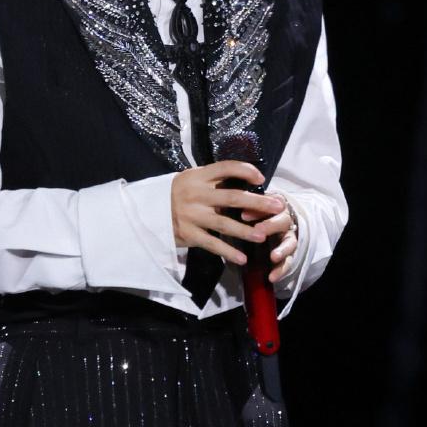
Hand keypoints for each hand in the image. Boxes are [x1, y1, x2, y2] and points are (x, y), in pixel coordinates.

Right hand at [171, 160, 287, 266]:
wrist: (149, 209)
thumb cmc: (178, 192)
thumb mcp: (192, 179)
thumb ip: (214, 180)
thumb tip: (245, 181)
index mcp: (199, 176)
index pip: (226, 167)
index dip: (245, 170)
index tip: (260, 177)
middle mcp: (197, 194)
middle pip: (233, 197)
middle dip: (258, 202)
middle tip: (277, 206)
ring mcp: (193, 215)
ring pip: (225, 224)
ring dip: (246, 231)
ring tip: (263, 235)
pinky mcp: (189, 233)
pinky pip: (212, 243)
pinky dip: (228, 252)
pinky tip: (242, 258)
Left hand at [248, 193, 298, 282]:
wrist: (274, 224)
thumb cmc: (258, 213)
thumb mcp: (250, 208)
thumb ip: (242, 208)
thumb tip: (222, 207)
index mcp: (276, 206)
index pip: (270, 204)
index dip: (258, 209)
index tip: (243, 215)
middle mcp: (286, 221)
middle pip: (283, 221)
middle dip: (270, 225)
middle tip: (258, 230)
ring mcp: (289, 238)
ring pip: (290, 243)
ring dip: (282, 250)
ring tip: (273, 257)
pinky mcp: (290, 254)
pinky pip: (289, 262)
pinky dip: (281, 270)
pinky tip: (272, 277)